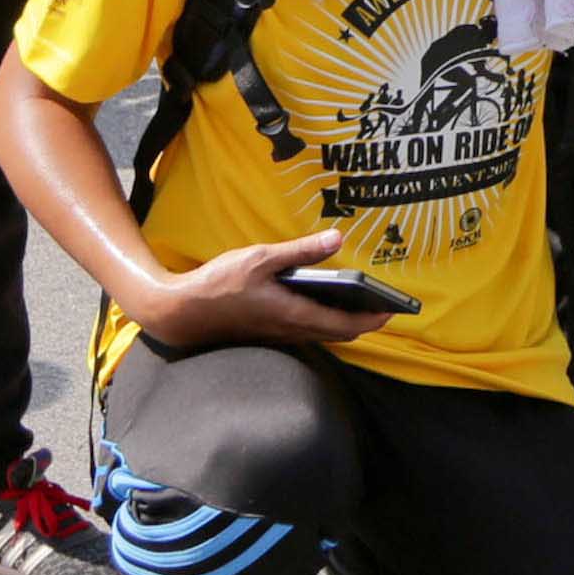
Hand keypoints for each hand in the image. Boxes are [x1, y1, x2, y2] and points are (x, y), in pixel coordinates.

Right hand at [130, 227, 391, 353]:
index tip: (392, 310)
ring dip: (342, 322)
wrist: (181, 313)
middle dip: (363, 322)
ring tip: (358, 303)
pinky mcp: (268, 334)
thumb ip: (300, 250)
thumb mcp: (260, 258)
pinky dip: (322, 322)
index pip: (344, 324)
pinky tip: (320, 302)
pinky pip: (305, 333)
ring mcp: (279, 336)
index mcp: (293, 314)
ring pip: (322, 335)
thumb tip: (337, 238)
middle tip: (382, 306)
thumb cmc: (218, 284)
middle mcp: (290, 331)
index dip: (372, 318)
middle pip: (338, 334)